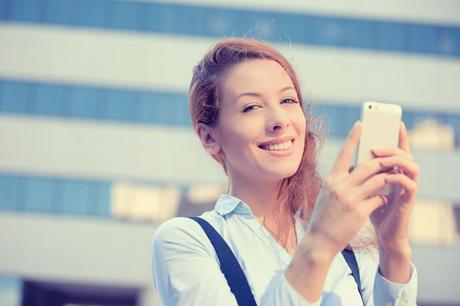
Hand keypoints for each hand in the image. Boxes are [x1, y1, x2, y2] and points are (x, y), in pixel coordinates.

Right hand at [303, 121, 390, 256]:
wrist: (318, 241)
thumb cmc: (323, 217)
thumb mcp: (327, 195)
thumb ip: (339, 182)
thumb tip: (353, 171)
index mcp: (331, 180)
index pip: (343, 154)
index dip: (353, 137)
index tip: (361, 124)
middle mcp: (340, 186)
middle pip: (367, 165)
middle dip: (382, 160)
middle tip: (391, 156)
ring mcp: (350, 199)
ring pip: (377, 180)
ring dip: (388, 177)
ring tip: (393, 177)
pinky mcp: (359, 211)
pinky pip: (379, 198)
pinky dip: (384, 196)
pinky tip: (384, 199)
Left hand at [369, 122, 418, 276]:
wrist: (381, 234)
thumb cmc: (371, 210)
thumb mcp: (363, 189)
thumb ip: (360, 176)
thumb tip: (348, 162)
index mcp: (392, 172)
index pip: (396, 150)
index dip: (398, 136)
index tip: (395, 122)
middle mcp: (402, 177)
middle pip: (405, 153)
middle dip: (392, 146)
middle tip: (376, 145)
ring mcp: (407, 188)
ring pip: (412, 165)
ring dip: (397, 159)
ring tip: (381, 157)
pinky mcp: (408, 200)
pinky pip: (409, 183)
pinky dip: (399, 177)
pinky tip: (388, 175)